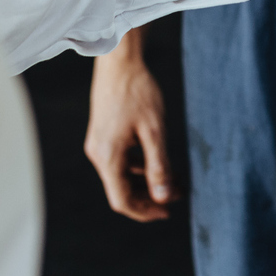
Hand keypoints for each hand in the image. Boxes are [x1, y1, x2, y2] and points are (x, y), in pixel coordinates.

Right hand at [83, 28, 173, 221]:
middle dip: (149, 196)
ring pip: (122, 176)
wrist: (120, 62)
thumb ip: (159, 166)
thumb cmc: (138, 92)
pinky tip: (158, 162)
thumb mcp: (155, 131)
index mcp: (107, 157)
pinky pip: (120, 161)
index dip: (145, 211)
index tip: (167, 212)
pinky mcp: (103, 135)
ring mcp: (98, 144)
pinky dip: (139, 167)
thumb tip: (163, 198)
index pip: (122, 200)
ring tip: (174, 180)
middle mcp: (98, 154)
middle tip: (177, 195)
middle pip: (121, 190)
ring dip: (146, 181)